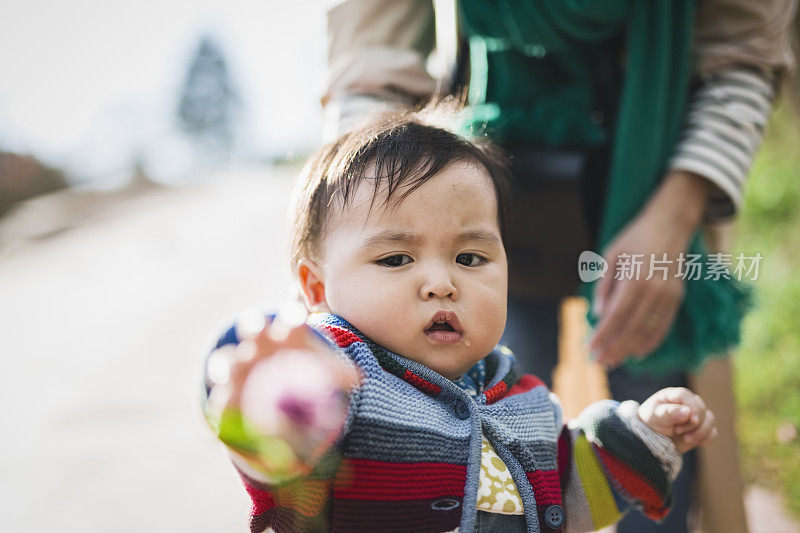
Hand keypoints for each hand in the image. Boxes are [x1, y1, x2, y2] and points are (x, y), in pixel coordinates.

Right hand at [205, 310, 359, 473]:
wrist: (275, 395)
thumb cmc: (301, 373)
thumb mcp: (322, 372)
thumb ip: (336, 373)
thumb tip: (358, 377)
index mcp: (286, 336)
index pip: (291, 321)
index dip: (292, 318)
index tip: (298, 317)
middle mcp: (258, 346)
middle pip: (252, 329)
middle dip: (253, 326)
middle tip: (256, 327)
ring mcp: (237, 369)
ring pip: (225, 361)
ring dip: (225, 365)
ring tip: (227, 374)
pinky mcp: (225, 396)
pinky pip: (219, 399)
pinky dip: (219, 404)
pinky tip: (221, 413)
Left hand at [588, 171, 710, 366]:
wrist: (671, 224)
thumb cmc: (635, 237)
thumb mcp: (611, 254)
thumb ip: (604, 285)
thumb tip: (597, 314)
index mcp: (635, 279)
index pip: (616, 316)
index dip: (603, 335)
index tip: (589, 348)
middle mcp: (654, 290)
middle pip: (632, 328)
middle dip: (614, 348)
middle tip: (599, 362)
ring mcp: (669, 295)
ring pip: (648, 330)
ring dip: (629, 349)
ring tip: (613, 361)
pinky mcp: (677, 297)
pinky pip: (664, 325)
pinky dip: (650, 342)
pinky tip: (637, 352)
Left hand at [638, 387, 716, 453]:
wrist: (653, 440)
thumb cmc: (652, 423)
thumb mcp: (655, 417)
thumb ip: (669, 413)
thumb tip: (688, 412)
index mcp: (673, 395)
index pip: (686, 396)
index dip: (692, 407)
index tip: (692, 420)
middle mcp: (687, 402)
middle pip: (701, 408)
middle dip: (692, 423)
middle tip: (677, 431)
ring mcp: (696, 415)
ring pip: (710, 419)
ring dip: (700, 432)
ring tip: (685, 439)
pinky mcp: (701, 428)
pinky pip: (713, 432)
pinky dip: (706, 438)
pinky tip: (693, 441)